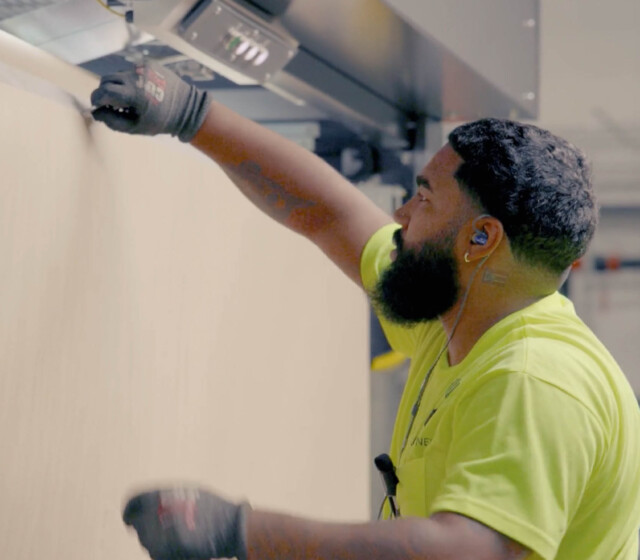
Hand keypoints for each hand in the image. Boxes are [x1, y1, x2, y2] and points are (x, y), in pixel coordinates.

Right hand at [90, 60, 211, 141]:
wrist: (187, 108)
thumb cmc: (161, 121)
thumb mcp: (136, 127)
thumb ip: (113, 121)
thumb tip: (95, 112)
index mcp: (134, 94)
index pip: (104, 91)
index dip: (96, 98)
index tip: (96, 105)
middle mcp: (136, 77)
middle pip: (107, 79)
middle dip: (104, 91)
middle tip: (111, 104)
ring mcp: (142, 68)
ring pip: (119, 74)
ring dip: (118, 86)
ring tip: (130, 100)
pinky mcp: (148, 64)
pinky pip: (131, 71)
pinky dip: (130, 81)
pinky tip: (142, 92)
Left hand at [123, 486, 248, 559]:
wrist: (229, 526)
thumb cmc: (211, 508)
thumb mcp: (186, 492)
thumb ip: (163, 497)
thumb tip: (146, 507)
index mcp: (157, 495)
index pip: (132, 503)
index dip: (129, 511)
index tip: (129, 519)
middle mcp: (153, 514)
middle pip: (138, 525)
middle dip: (146, 527)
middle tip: (161, 530)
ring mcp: (158, 535)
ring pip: (147, 542)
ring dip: (155, 540)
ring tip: (175, 536)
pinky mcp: (166, 551)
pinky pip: (157, 553)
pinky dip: (163, 551)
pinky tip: (178, 546)